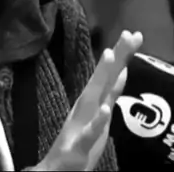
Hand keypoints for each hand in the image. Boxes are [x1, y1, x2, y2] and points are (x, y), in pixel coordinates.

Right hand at [34, 30, 142, 170]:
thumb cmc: (79, 141)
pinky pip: (90, 132)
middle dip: (117, 55)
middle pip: (104, 77)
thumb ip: (110, 93)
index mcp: (92, 100)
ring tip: (111, 55)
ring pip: (95, 96)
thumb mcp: (99, 114)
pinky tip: (104, 109)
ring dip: (102, 76)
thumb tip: (123, 69)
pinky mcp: (80, 147)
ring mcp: (82, 124)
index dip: (121, 54)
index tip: (133, 34)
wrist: (58, 170)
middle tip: (130, 34)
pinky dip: (97, 121)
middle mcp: (87, 107)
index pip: (109, 74)